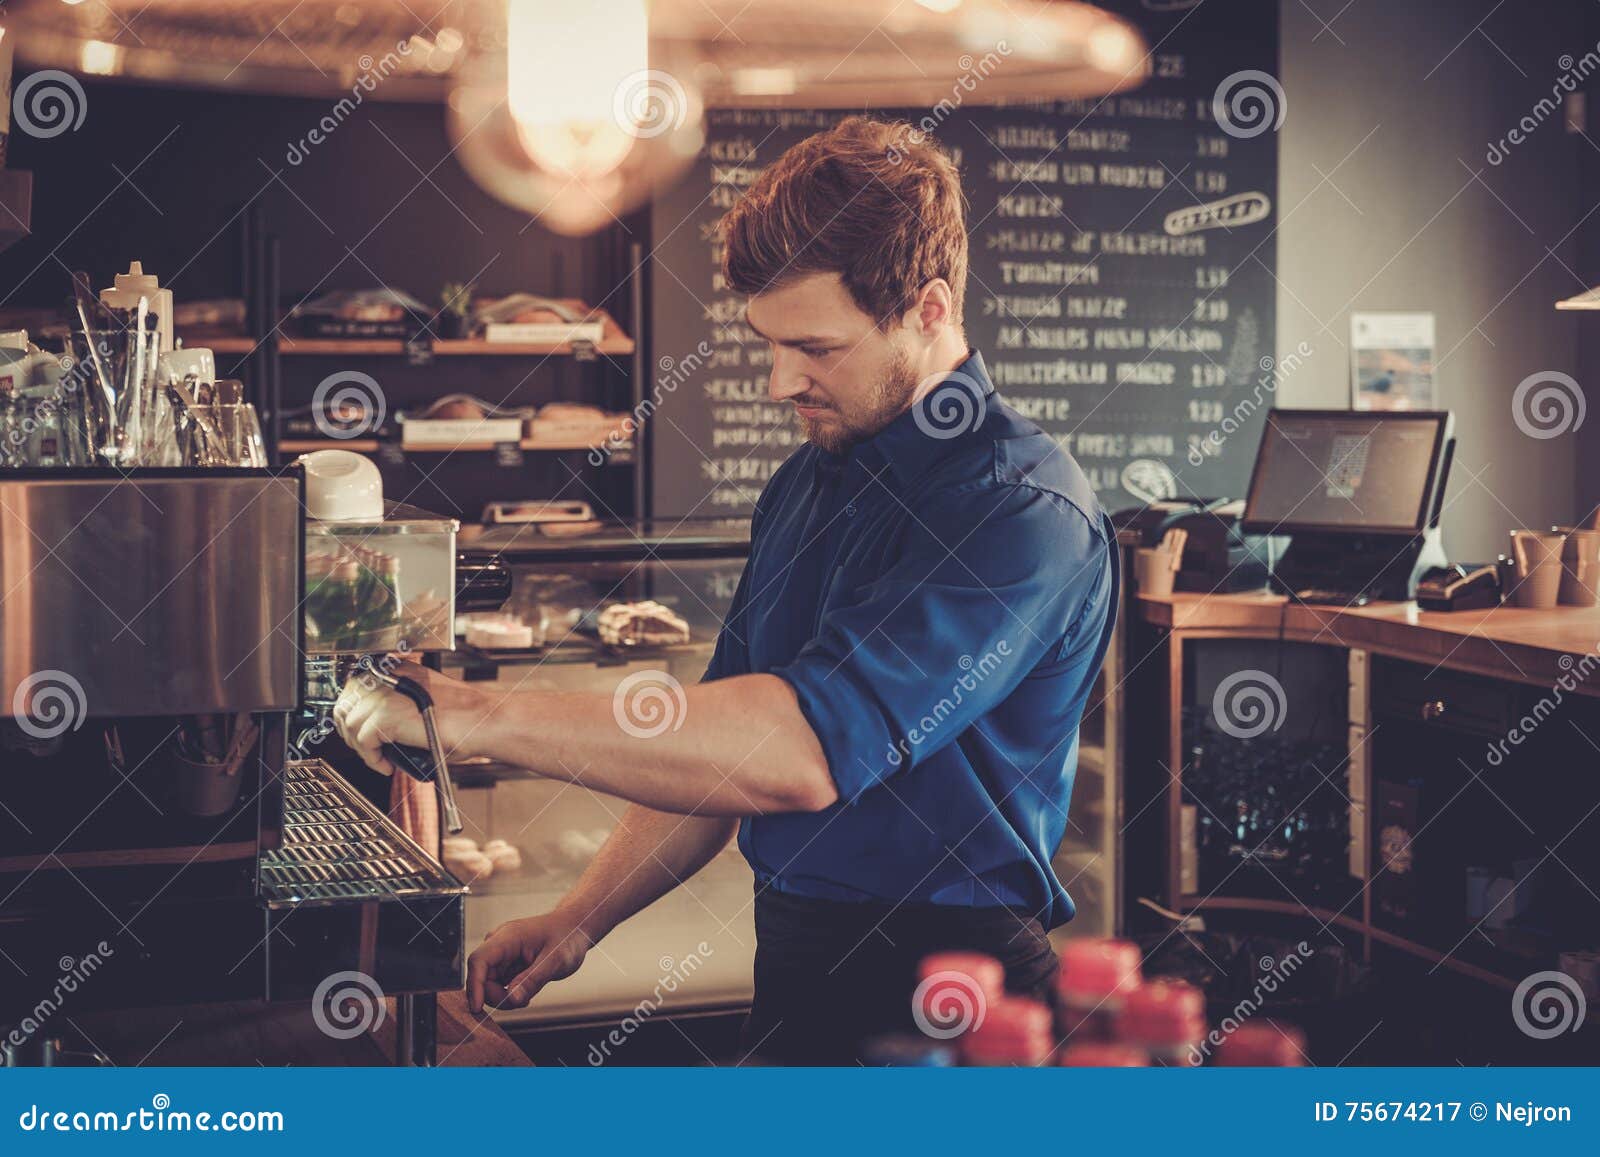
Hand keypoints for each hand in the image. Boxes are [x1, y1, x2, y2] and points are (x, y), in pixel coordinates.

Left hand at [332, 659, 487, 776]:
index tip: (359, 733)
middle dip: (351, 732)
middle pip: (346, 704)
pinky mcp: (386, 715)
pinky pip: (363, 742)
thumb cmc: (462, 717)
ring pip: (350, 724)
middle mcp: (387, 677)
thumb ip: (397, 702)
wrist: (481, 721)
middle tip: (368, 750)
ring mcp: (385, 694)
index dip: (353, 714)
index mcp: (396, 669)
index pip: (354, 688)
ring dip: (361, 748)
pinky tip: (386, 765)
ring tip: (379, 759)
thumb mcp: (422, 700)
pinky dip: (372, 759)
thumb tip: (373, 723)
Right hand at [467, 910, 594, 1013]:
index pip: (478, 960)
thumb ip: (533, 980)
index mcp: (508, 937)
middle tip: (523, 1001)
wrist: (574, 928)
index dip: (474, 986)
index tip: (476, 1008)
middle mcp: (499, 944)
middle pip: (482, 978)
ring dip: (505, 996)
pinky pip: (498, 985)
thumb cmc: (567, 937)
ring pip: (488, 984)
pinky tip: (527, 990)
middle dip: (498, 996)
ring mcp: (501, 955)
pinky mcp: (506, 964)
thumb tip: (513, 999)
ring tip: (529, 992)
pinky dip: (509, 993)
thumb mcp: (556, 960)